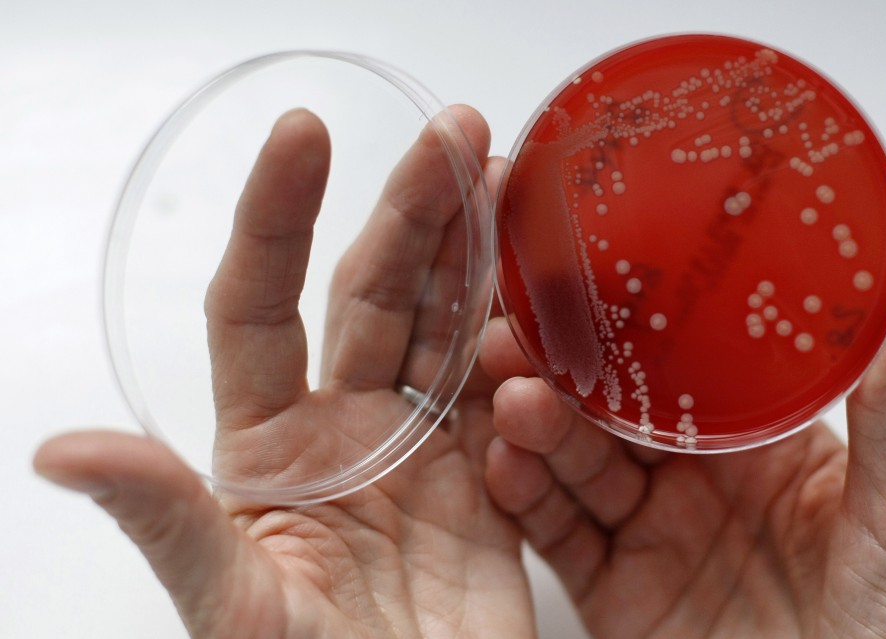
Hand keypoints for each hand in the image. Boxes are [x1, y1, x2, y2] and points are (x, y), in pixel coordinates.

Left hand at [35, 107, 535, 637]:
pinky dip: (525, 336)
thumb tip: (65, 449)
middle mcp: (342, 431)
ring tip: (501, 171)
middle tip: (454, 134)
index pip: (258, 305)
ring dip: (471, 249)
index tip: (304, 137)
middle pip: (372, 294)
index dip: (277, 217)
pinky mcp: (486, 479)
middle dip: (410, 209)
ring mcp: (419, 449)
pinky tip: (543, 282)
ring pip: (443, 324)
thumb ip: (167, 520)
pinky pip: (506, 387)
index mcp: (267, 447)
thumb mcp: (232, 608)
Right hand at [482, 279, 885, 637]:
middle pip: (616, 414)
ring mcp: (654, 537)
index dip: (635, 329)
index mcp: (761, 445)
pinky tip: (507, 466)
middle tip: (520, 336)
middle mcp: (698, 482)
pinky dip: (529, 505)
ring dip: (538, 430)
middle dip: (564, 372)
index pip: (684, 369)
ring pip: (580, 470)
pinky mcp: (617, 595)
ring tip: (514, 399)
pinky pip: (563, 543)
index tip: (591, 284)